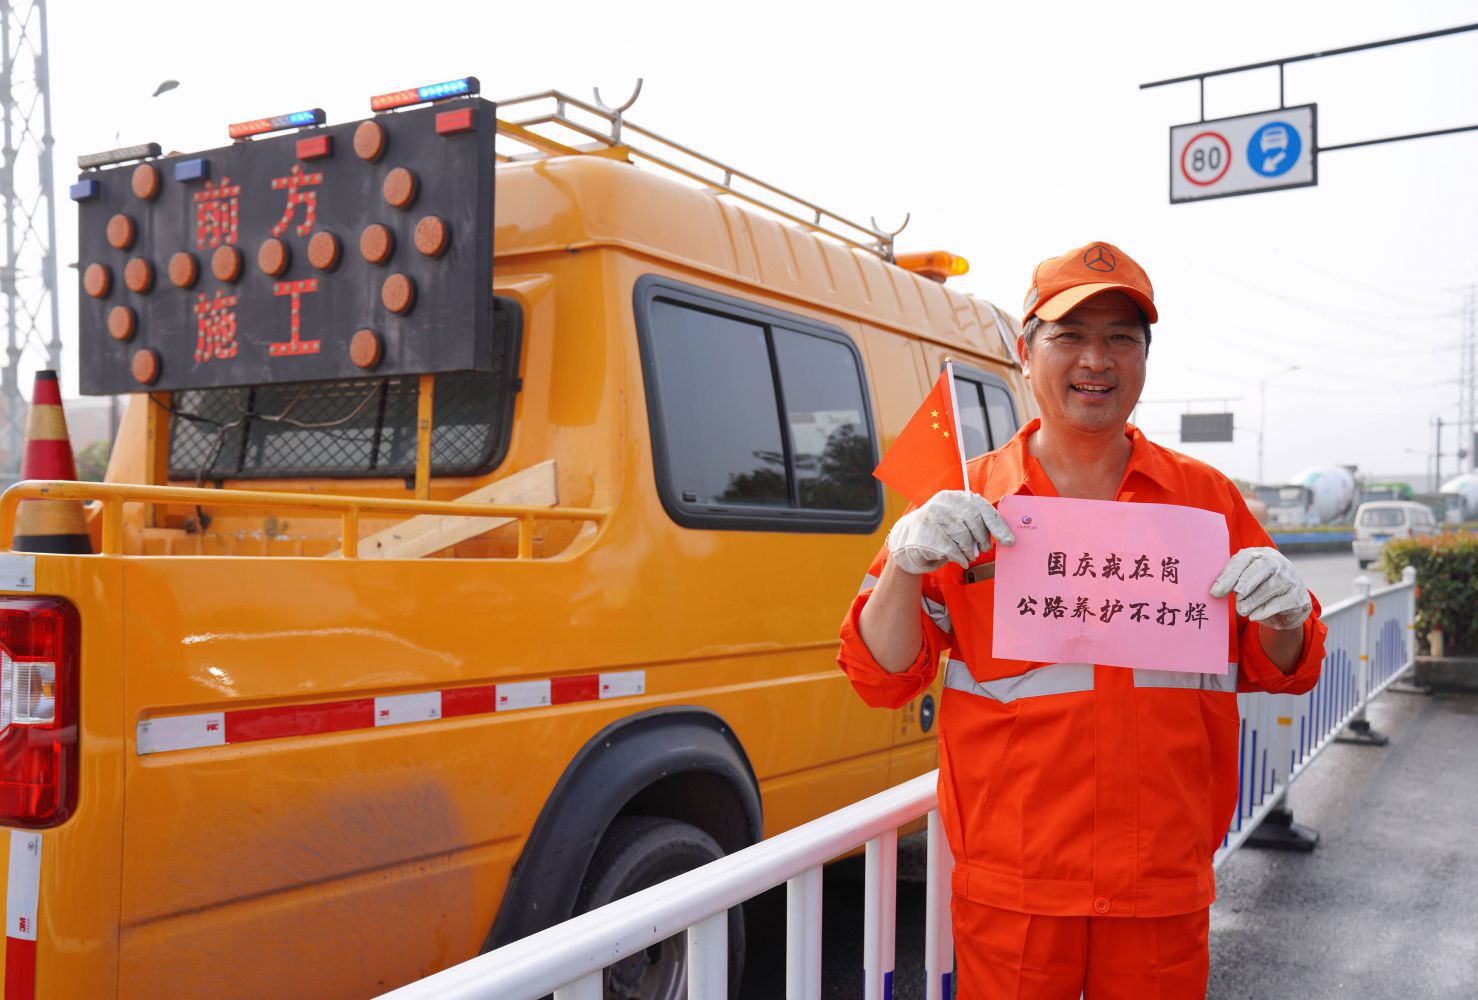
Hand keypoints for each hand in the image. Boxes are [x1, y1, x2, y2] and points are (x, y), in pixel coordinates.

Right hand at [886, 490, 1013, 574]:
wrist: (907, 541)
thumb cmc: (940, 532)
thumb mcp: (957, 520)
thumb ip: (976, 522)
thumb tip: (1005, 536)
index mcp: (956, 496)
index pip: (982, 507)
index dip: (998, 525)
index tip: (1009, 540)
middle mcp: (944, 501)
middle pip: (973, 520)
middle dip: (982, 538)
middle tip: (983, 549)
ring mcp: (932, 515)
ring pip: (962, 535)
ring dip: (969, 550)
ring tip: (968, 555)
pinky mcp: (924, 532)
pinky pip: (950, 548)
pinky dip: (959, 557)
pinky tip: (960, 560)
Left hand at [1210, 547, 1311, 630]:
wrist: (1287, 607)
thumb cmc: (1258, 590)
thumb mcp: (1244, 581)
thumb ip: (1231, 581)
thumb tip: (1215, 591)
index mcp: (1261, 554)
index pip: (1243, 558)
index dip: (1229, 575)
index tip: (1215, 592)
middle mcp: (1279, 562)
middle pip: (1260, 569)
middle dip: (1243, 586)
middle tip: (1235, 599)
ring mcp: (1291, 579)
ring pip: (1269, 588)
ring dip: (1251, 602)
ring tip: (1242, 609)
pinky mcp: (1299, 597)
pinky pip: (1279, 604)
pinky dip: (1263, 611)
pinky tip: (1254, 616)